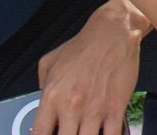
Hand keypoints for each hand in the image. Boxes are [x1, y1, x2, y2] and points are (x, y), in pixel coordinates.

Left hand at [33, 0, 144, 134]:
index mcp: (52, 96)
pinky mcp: (115, 109)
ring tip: (85, 131)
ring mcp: (94, 110)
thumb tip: (41, 102)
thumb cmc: (83, 46)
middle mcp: (71, 106)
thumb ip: (41, 85)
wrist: (113, 32)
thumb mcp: (49, 62)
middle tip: (70, 130)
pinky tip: (103, 133)